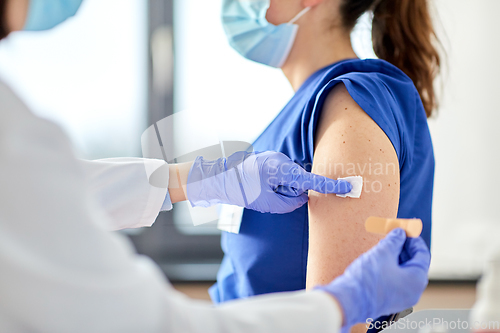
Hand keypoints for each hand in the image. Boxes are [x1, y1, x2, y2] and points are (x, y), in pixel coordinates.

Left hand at [186, 151, 351, 213]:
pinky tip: (261, 184)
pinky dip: (276, 183)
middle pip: (299, 181)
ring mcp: (276, 158)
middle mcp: (282, 160)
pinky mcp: (271, 160)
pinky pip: (282, 175)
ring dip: (280, 188)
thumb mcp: (268, 203)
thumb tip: (302, 197)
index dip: (331, 186)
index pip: (312, 181)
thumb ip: (291, 202)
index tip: (349, 187)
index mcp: (282, 169)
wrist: (220, 177)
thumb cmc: (242, 190)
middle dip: (290, 191)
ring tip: (261, 188)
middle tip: (268, 193)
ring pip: (289, 179)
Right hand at [318, 229, 430, 328]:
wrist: (349, 301)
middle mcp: (413, 291)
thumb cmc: (368, 279)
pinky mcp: (389, 301)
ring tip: (383, 246)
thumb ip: (394, 240)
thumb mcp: (383, 252)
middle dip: (404, 248)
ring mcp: (401, 298)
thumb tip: (400, 233)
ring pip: (403, 273)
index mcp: (417, 279)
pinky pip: (395, 281)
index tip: (405, 230)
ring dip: (396, 258)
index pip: (422, 254)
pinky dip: (390, 269)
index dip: (414, 239)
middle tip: (393, 236)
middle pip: (414, 264)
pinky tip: (378, 260)